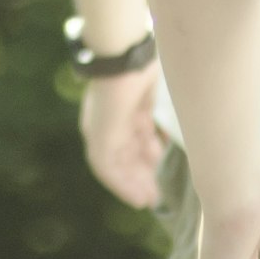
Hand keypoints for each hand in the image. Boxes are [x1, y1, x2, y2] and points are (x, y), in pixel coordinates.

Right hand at [78, 63, 165, 209]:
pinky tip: (162, 147)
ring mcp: (126, 113)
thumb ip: (107, 159)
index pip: (108, 168)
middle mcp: (109, 125)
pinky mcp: (142, 100)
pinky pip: (147, 128)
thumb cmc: (114, 96)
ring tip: (159, 174)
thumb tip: (118, 182)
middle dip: (138, 178)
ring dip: (146, 162)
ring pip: (136, 145)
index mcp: (97, 134)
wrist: (127, 55)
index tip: (142, 203)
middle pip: (123, 159)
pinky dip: (153, 141)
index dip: (124, 187)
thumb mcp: (106, 134)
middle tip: (155, 196)